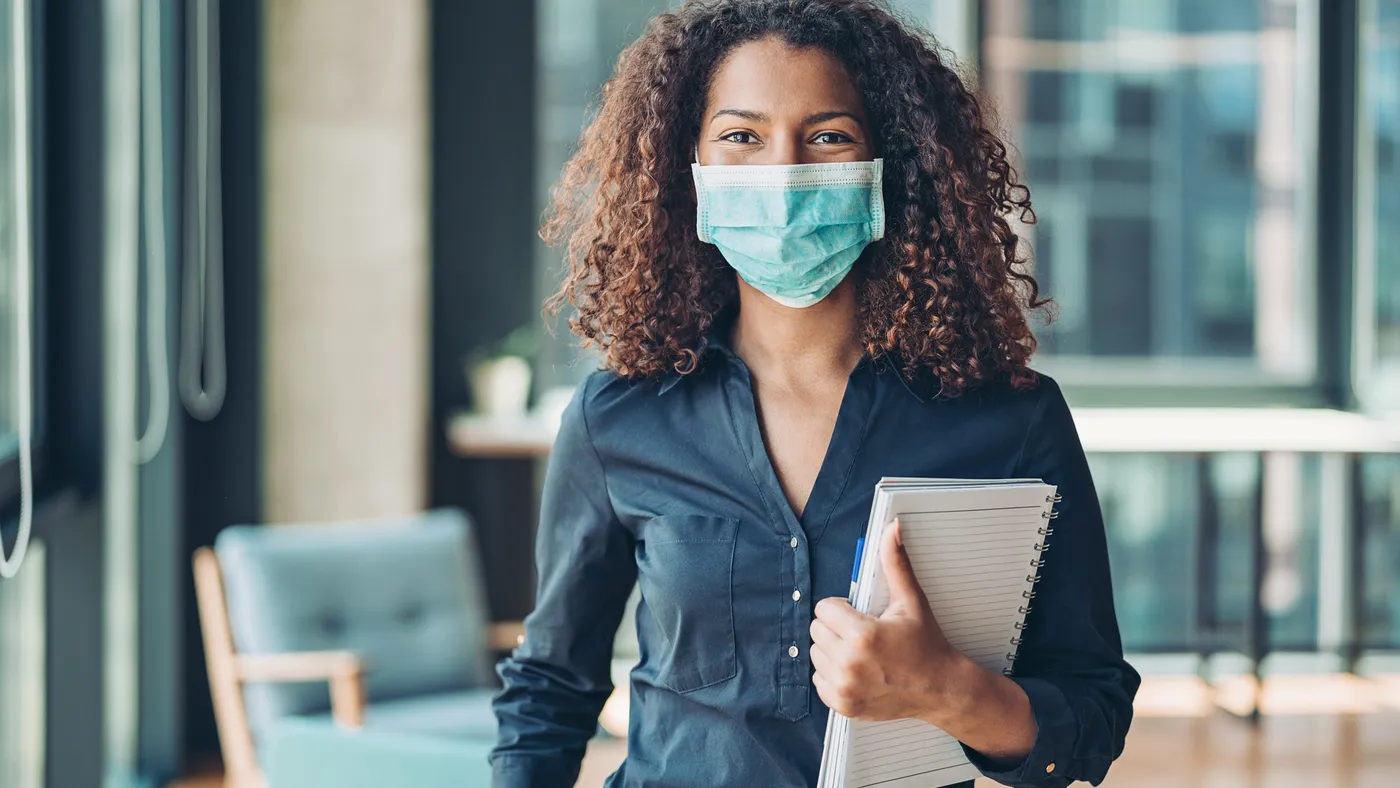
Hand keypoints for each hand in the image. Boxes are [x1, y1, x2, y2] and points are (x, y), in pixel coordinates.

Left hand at [810, 519, 967, 721]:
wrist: (940, 688)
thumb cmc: (926, 644)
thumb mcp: (911, 601)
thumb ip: (895, 562)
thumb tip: (892, 528)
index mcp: (862, 635)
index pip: (824, 608)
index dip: (842, 608)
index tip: (861, 616)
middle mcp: (849, 664)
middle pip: (816, 630)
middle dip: (836, 627)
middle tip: (863, 633)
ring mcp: (844, 688)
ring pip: (815, 654)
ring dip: (832, 650)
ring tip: (860, 652)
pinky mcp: (842, 705)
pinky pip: (818, 679)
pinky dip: (832, 674)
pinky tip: (857, 670)